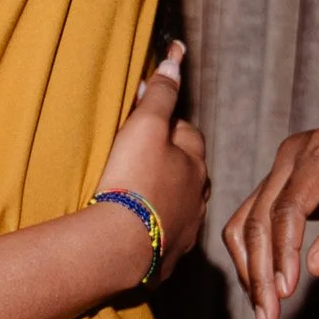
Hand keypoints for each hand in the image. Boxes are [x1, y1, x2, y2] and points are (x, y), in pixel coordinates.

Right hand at [95, 42, 207, 277]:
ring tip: (142, 196)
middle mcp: (198, 196)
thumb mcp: (143, 126)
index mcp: (195, 163)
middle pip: (189, 171)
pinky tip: (138, 231)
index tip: (147, 123)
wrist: (120, 246)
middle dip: (173, 162)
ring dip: (167, 198)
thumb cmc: (132, 180)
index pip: (188, 133)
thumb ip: (160, 94)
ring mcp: (186, 230)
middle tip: (144, 159)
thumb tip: (177, 60)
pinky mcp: (169, 258)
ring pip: (182, 206)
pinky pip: (166, 238)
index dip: (168, 125)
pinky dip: (156, 230)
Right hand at [223, 95, 318, 318]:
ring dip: (250, 268)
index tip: (287, 291)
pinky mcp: (283, 185)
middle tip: (267, 318)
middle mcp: (292, 155)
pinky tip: (265, 288)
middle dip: (260, 271)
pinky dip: (255, 255)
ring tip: (263, 311)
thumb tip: (317, 268)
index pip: (287, 206)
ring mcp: (284, 168)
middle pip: (258, 217)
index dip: (283, 251)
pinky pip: (256, 220)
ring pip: (248, 221)